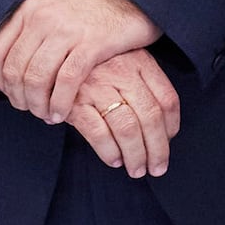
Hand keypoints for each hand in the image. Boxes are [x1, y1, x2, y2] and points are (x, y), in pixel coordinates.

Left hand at [0, 0, 162, 121]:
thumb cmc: (91, 8)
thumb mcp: (53, 9)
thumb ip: (31, 31)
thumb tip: (10, 65)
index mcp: (29, 11)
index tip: (11, 94)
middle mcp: (42, 19)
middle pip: (15, 70)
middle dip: (19, 98)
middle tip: (30, 109)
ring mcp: (67, 31)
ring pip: (37, 79)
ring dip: (38, 105)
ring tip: (46, 114)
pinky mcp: (91, 44)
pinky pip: (66, 81)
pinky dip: (60, 102)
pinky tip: (62, 113)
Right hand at [61, 46, 177, 177]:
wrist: (52, 54)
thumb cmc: (96, 65)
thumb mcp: (125, 63)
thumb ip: (145, 87)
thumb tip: (167, 132)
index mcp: (140, 62)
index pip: (167, 99)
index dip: (172, 127)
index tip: (169, 142)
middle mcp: (121, 72)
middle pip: (150, 117)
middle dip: (157, 149)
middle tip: (156, 168)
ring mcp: (97, 86)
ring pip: (127, 128)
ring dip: (135, 155)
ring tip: (136, 170)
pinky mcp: (74, 101)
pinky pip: (98, 132)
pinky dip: (109, 151)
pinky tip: (114, 160)